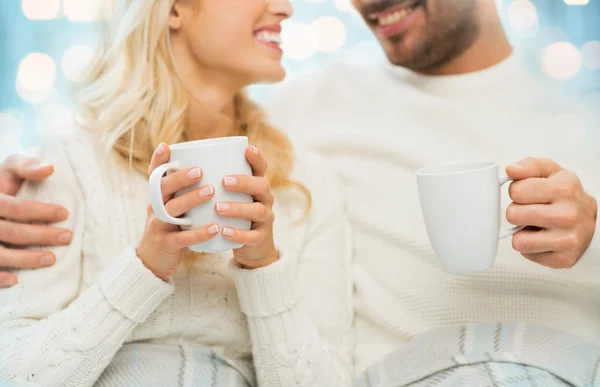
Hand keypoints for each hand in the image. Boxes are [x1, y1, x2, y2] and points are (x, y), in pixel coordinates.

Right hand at [0, 154, 71, 287]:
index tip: (65, 213)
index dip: (41, 211)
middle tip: (67, 237)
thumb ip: (25, 166)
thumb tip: (50, 169)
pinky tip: (16, 281)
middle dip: (41, 236)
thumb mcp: (7, 170)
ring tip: (53, 259)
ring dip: (26, 259)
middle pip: (11, 232)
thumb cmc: (0, 185)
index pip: (16, 208)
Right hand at [136, 143, 218, 279]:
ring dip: (191, 199)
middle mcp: (154, 209)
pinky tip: (215, 228)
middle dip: (180, 178)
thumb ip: (181, 191)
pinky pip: (183, 238)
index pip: (154, 176)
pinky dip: (199, 233)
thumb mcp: (170, 208)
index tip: (165, 146)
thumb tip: (206, 166)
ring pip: (172, 210)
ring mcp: (159, 226)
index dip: (158, 161)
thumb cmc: (168, 228)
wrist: (152, 262)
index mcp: (156, 198)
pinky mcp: (167, 244)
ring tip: (211, 191)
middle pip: (162, 189)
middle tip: (200, 170)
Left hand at [216, 145, 277, 268]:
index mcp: (255, 185)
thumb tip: (174, 154)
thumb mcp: (227, 196)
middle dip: (244, 182)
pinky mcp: (260, 238)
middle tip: (223, 181)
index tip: (248, 149)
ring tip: (218, 208)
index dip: (257, 158)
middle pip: (262, 186)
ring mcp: (264, 219)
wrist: (249, 247)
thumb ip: (211, 179)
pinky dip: (238, 234)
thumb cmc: (230, 214)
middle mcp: (264, 199)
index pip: (261, 168)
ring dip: (238, 208)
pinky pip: (253, 236)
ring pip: (258, 210)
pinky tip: (223, 231)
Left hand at [506, 157, 596, 268]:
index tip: (528, 194)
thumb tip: (511, 170)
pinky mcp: (564, 259)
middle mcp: (569, 215)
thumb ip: (529, 166)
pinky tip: (543, 238)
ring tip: (537, 225)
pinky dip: (531, 247)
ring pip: (518, 240)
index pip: (516, 191)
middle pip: (513, 215)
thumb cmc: (564, 195)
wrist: (588, 220)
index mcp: (565, 189)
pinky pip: (527, 254)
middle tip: (532, 211)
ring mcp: (568, 239)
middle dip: (518, 212)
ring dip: (522, 233)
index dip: (517, 192)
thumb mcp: (551, 172)